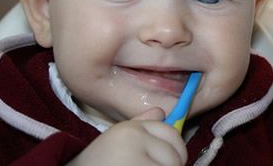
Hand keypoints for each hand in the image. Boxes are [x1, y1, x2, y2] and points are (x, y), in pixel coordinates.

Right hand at [66, 107, 187, 165]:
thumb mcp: (116, 141)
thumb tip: (161, 112)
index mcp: (130, 129)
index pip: (170, 132)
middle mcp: (135, 138)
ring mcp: (137, 160)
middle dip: (170, 164)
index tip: (165, 160)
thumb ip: (140, 124)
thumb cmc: (96, 163)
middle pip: (175, 152)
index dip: (173, 148)